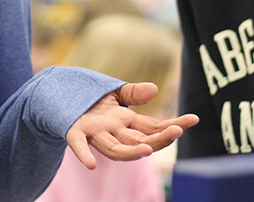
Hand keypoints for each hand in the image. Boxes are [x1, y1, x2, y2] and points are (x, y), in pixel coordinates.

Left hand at [66, 82, 198, 168]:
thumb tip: (155, 89)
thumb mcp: (115, 92)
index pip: (153, 126)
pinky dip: (84, 154)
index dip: (173, 124)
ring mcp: (95, 133)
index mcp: (126, 122)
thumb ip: (134, 93)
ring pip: (115, 149)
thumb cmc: (91, 98)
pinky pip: (79, 145)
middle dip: (159, 138)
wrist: (59, 95)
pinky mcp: (74, 131)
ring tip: (146, 149)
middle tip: (177, 131)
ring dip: (131, 151)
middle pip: (140, 140)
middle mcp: (113, 131)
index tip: (193, 119)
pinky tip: (90, 164)